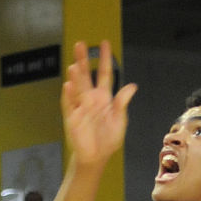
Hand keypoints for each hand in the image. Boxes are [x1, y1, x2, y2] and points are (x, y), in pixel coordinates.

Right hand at [61, 39, 136, 168]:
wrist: (97, 157)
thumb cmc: (108, 140)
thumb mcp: (120, 121)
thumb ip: (122, 103)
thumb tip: (132, 86)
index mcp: (104, 97)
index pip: (104, 74)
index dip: (105, 59)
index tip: (104, 44)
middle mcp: (90, 98)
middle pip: (86, 75)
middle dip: (83, 60)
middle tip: (80, 44)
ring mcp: (80, 107)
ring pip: (77, 87)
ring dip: (76, 76)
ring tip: (75, 65)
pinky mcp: (72, 117)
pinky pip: (69, 104)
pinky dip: (69, 95)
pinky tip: (68, 85)